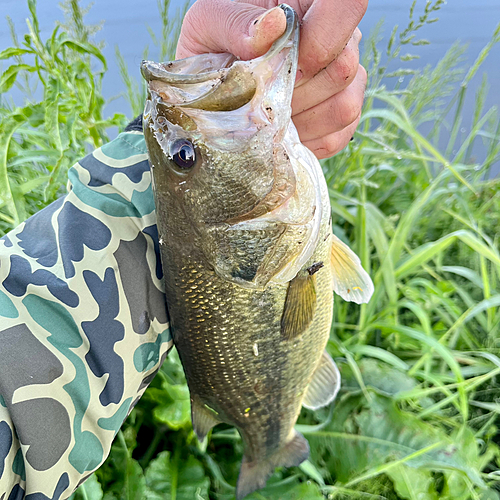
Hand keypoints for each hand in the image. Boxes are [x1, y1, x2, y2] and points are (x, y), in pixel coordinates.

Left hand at [176, 0, 367, 159]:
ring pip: (344, 105)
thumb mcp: (208, 26)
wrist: (210, 93)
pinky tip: (282, 130)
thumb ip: (236, 22)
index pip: (348, 7)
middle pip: (343, 68)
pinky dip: (305, 140)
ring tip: (270, 111)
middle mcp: (339, 41)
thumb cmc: (212, 51)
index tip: (282, 60)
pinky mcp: (340, 120)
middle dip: (296, 89)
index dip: (321, 42)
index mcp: (309, 6)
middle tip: (262, 91)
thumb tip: (276, 25)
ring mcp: (345, 83)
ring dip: (300, 117)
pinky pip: (337, 137)